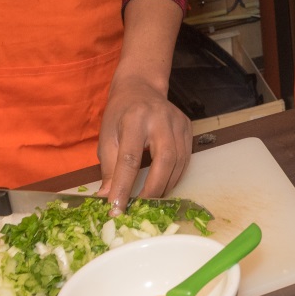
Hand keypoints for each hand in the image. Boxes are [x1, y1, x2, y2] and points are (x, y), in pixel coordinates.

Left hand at [97, 73, 192, 211]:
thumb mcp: (106, 136)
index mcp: (134, 119)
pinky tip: (163, 184)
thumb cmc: (120, 113)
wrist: (141, 87)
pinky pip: (186, 159)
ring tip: (151, 199)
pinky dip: (175, 176)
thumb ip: (108, 168)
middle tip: (140, 207)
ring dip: (165, 185)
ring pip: (179, 162)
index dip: (124, 186)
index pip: (130, 158)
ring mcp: (178, 122)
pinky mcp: (188, 128)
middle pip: (164, 160)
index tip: (117, 208)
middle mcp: (161, 118)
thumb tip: (108, 197)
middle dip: (153, 188)